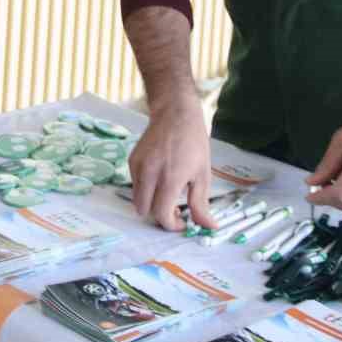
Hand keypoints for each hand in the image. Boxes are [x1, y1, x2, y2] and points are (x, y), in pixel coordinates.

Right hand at [128, 101, 217, 231]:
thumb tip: (209, 227)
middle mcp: (149, 174)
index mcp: (170, 179)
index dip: (171, 225)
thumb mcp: (202, 175)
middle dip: (159, 215)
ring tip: (166, 193)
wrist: (175, 114)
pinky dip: (145, 189)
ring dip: (150, 202)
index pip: (161, 214)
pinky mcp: (131, 160)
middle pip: (145, 210)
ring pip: (137, 198)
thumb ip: (201, 205)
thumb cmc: (194, 144)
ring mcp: (138, 166)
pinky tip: (158, 178)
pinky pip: (135, 184)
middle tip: (174, 209)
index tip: (181, 222)